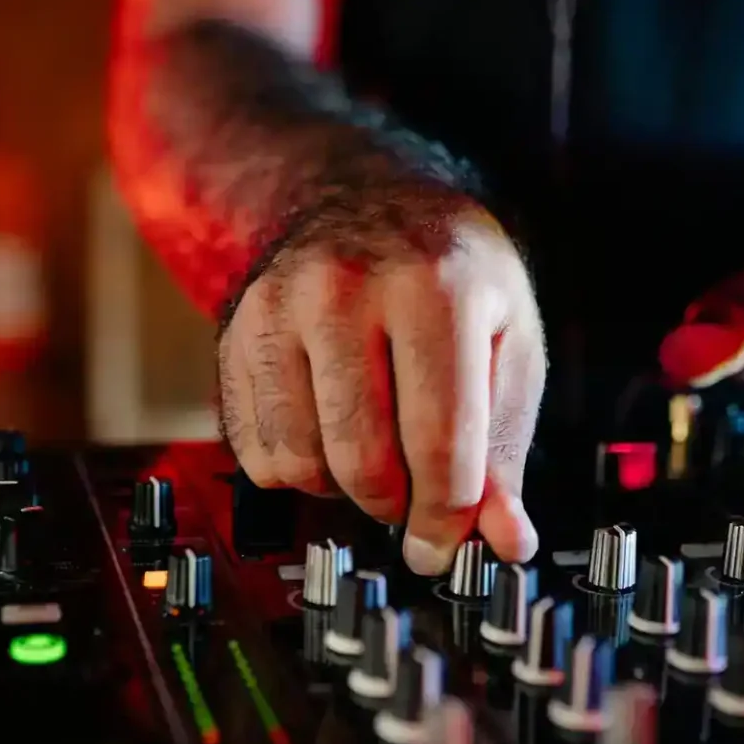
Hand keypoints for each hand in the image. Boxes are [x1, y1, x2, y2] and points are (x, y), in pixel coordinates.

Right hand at [218, 189, 545, 573]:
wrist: (365, 197)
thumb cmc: (448, 272)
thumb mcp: (507, 340)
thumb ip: (504, 446)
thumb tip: (506, 540)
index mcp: (435, 286)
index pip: (439, 439)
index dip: (447, 515)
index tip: (445, 546)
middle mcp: (347, 287)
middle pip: (363, 460)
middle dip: (395, 507)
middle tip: (413, 499)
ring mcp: (279, 305)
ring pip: (300, 461)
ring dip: (341, 487)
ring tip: (372, 454)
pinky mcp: (236, 329)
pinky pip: (255, 448)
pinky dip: (294, 467)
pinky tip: (326, 432)